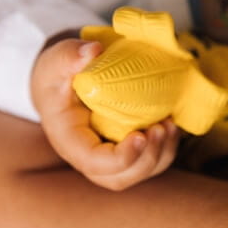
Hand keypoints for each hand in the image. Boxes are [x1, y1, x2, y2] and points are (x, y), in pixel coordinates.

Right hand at [31, 38, 179, 190]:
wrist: (60, 84)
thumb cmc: (56, 75)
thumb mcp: (55, 62)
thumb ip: (69, 56)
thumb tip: (94, 50)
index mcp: (69, 140)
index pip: (93, 163)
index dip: (121, 157)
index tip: (140, 135)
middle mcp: (88, 156)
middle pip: (119, 177)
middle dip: (146, 160)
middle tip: (161, 128)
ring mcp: (108, 157)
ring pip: (138, 173)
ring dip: (160, 155)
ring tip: (170, 126)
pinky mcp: (125, 150)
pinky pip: (148, 161)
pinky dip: (165, 149)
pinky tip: (172, 125)